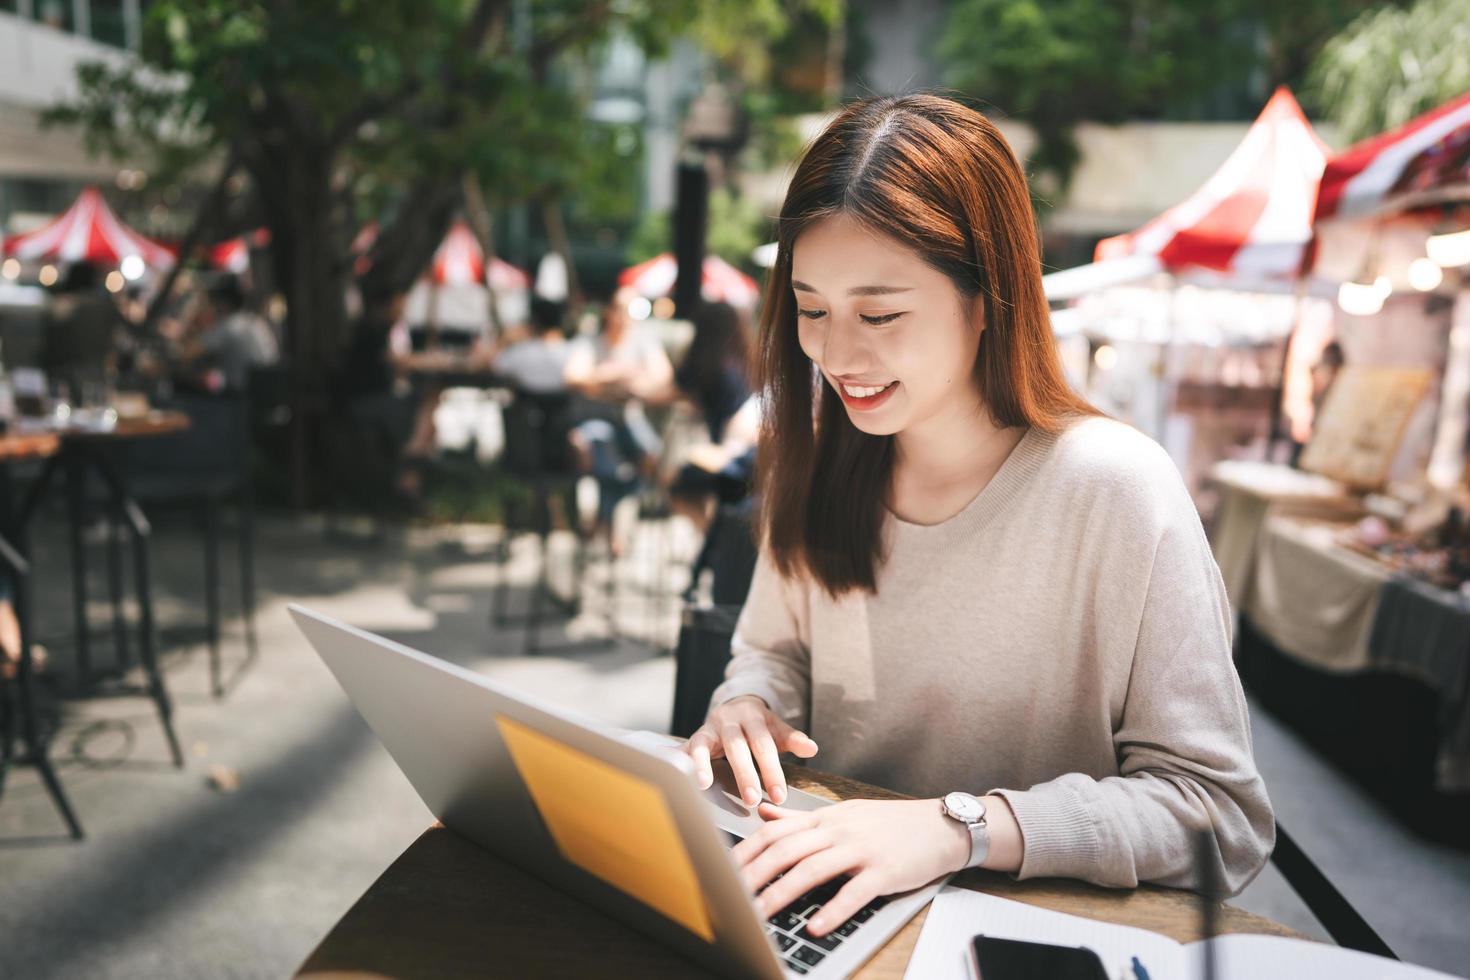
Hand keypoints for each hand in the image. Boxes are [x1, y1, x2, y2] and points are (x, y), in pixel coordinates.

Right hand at [683, 695, 818, 805]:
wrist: (736, 705)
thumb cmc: (759, 726)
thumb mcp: (777, 729)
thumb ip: (793, 739)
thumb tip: (813, 749)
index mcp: (753, 718)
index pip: (764, 746)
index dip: (772, 771)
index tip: (779, 796)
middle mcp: (729, 721)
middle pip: (737, 747)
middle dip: (744, 774)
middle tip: (752, 800)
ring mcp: (708, 728)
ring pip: (704, 744)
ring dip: (702, 764)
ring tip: (703, 784)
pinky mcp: (693, 738)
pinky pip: (683, 748)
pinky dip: (676, 759)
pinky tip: (673, 772)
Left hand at [733, 799, 969, 936]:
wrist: (942, 825)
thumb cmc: (890, 824)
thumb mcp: (844, 815)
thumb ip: (801, 817)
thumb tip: (764, 812)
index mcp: (826, 818)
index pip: (775, 831)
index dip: (746, 852)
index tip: (722, 871)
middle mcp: (839, 830)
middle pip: (786, 849)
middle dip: (754, 875)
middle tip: (730, 896)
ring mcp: (862, 849)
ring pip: (813, 868)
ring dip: (783, 894)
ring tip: (760, 915)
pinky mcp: (885, 870)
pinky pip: (855, 891)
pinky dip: (833, 910)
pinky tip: (816, 926)